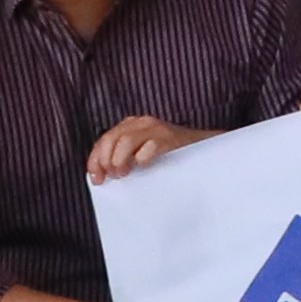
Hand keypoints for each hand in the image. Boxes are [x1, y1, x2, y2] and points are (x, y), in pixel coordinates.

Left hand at [86, 115, 213, 182]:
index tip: (97, 178)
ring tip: (124, 173)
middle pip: (110, 138)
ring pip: (125, 140)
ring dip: (119, 160)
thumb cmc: (172, 156)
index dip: (95, 160)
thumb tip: (103, 174)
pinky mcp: (170, 137)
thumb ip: (124, 156)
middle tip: (112, 177)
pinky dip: (142, 158)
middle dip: (105, 161)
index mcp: (132, 126)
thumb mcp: (143, 152)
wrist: (205, 150)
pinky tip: (143, 166)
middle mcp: (142, 123)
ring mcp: (157, 128)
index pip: (104, 140)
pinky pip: (150, 146)